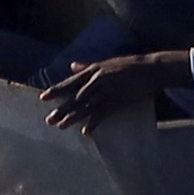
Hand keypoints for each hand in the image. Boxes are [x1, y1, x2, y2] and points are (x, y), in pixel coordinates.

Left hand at [44, 50, 173, 127]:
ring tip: (61, 126)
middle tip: (48, 119)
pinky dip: (94, 122)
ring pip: (86, 106)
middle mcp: (97, 80)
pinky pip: (103, 113)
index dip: (56, 90)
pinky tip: (86, 131)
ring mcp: (108, 90)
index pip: (70, 82)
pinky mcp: (118, 100)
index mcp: (93, 70)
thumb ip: (86, 67)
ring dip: (73, 117)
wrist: (150, 69)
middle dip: (61, 108)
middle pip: (75, 97)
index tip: (43, 97)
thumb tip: (71, 65)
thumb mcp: (105, 63)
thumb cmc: (129, 66)